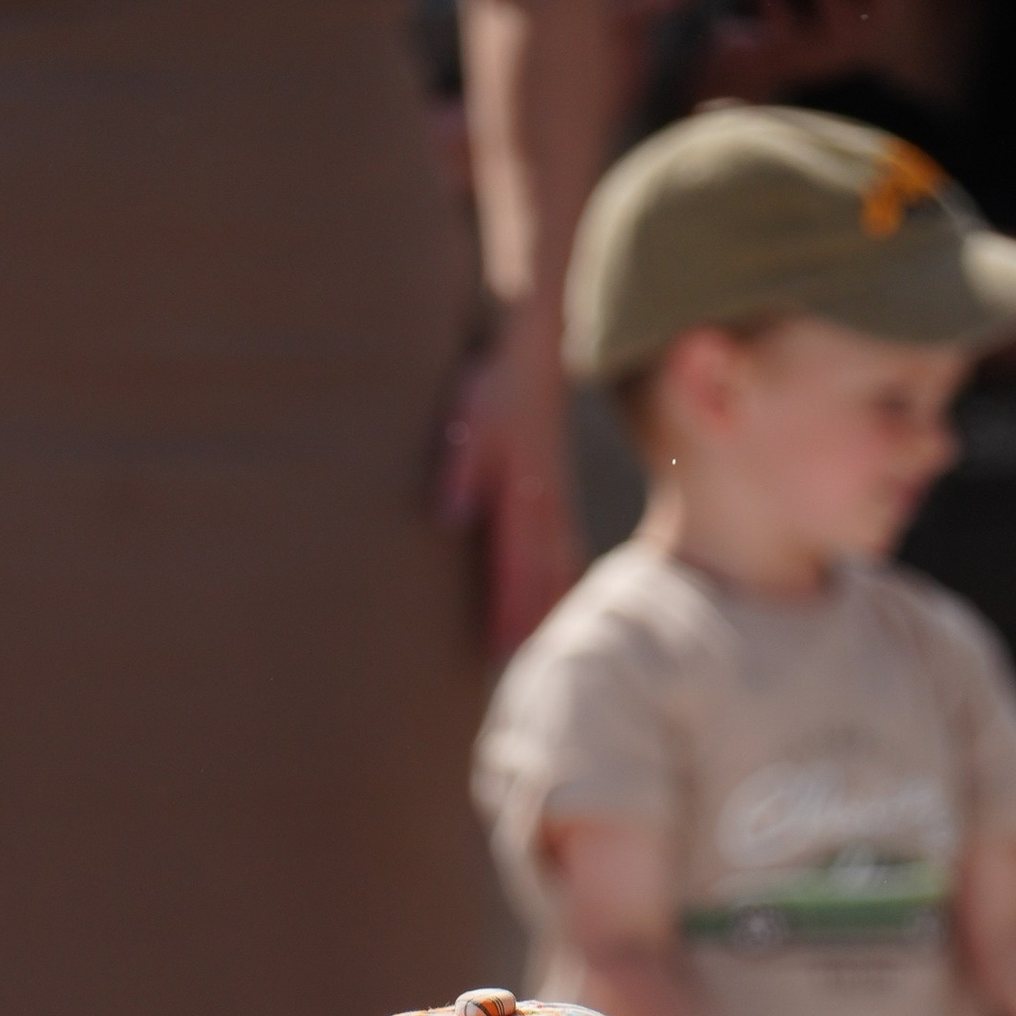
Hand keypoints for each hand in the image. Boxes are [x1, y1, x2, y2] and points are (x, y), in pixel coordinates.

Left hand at [440, 313, 582, 659]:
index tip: (496, 647)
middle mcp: (546, 507)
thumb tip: (449, 519)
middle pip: (539, 578)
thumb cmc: (491, 388)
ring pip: (558, 567)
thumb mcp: (466, 423)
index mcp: (522, 497)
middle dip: (525, 621)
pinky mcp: (558, 495)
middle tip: (509, 663)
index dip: (505, 608)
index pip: (514, 566)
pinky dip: (561, 581)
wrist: (532, 352)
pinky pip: (566, 550)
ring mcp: (557, 502)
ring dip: (545, 607)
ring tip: (531, 645)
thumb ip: (457, 471)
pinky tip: (556, 600)